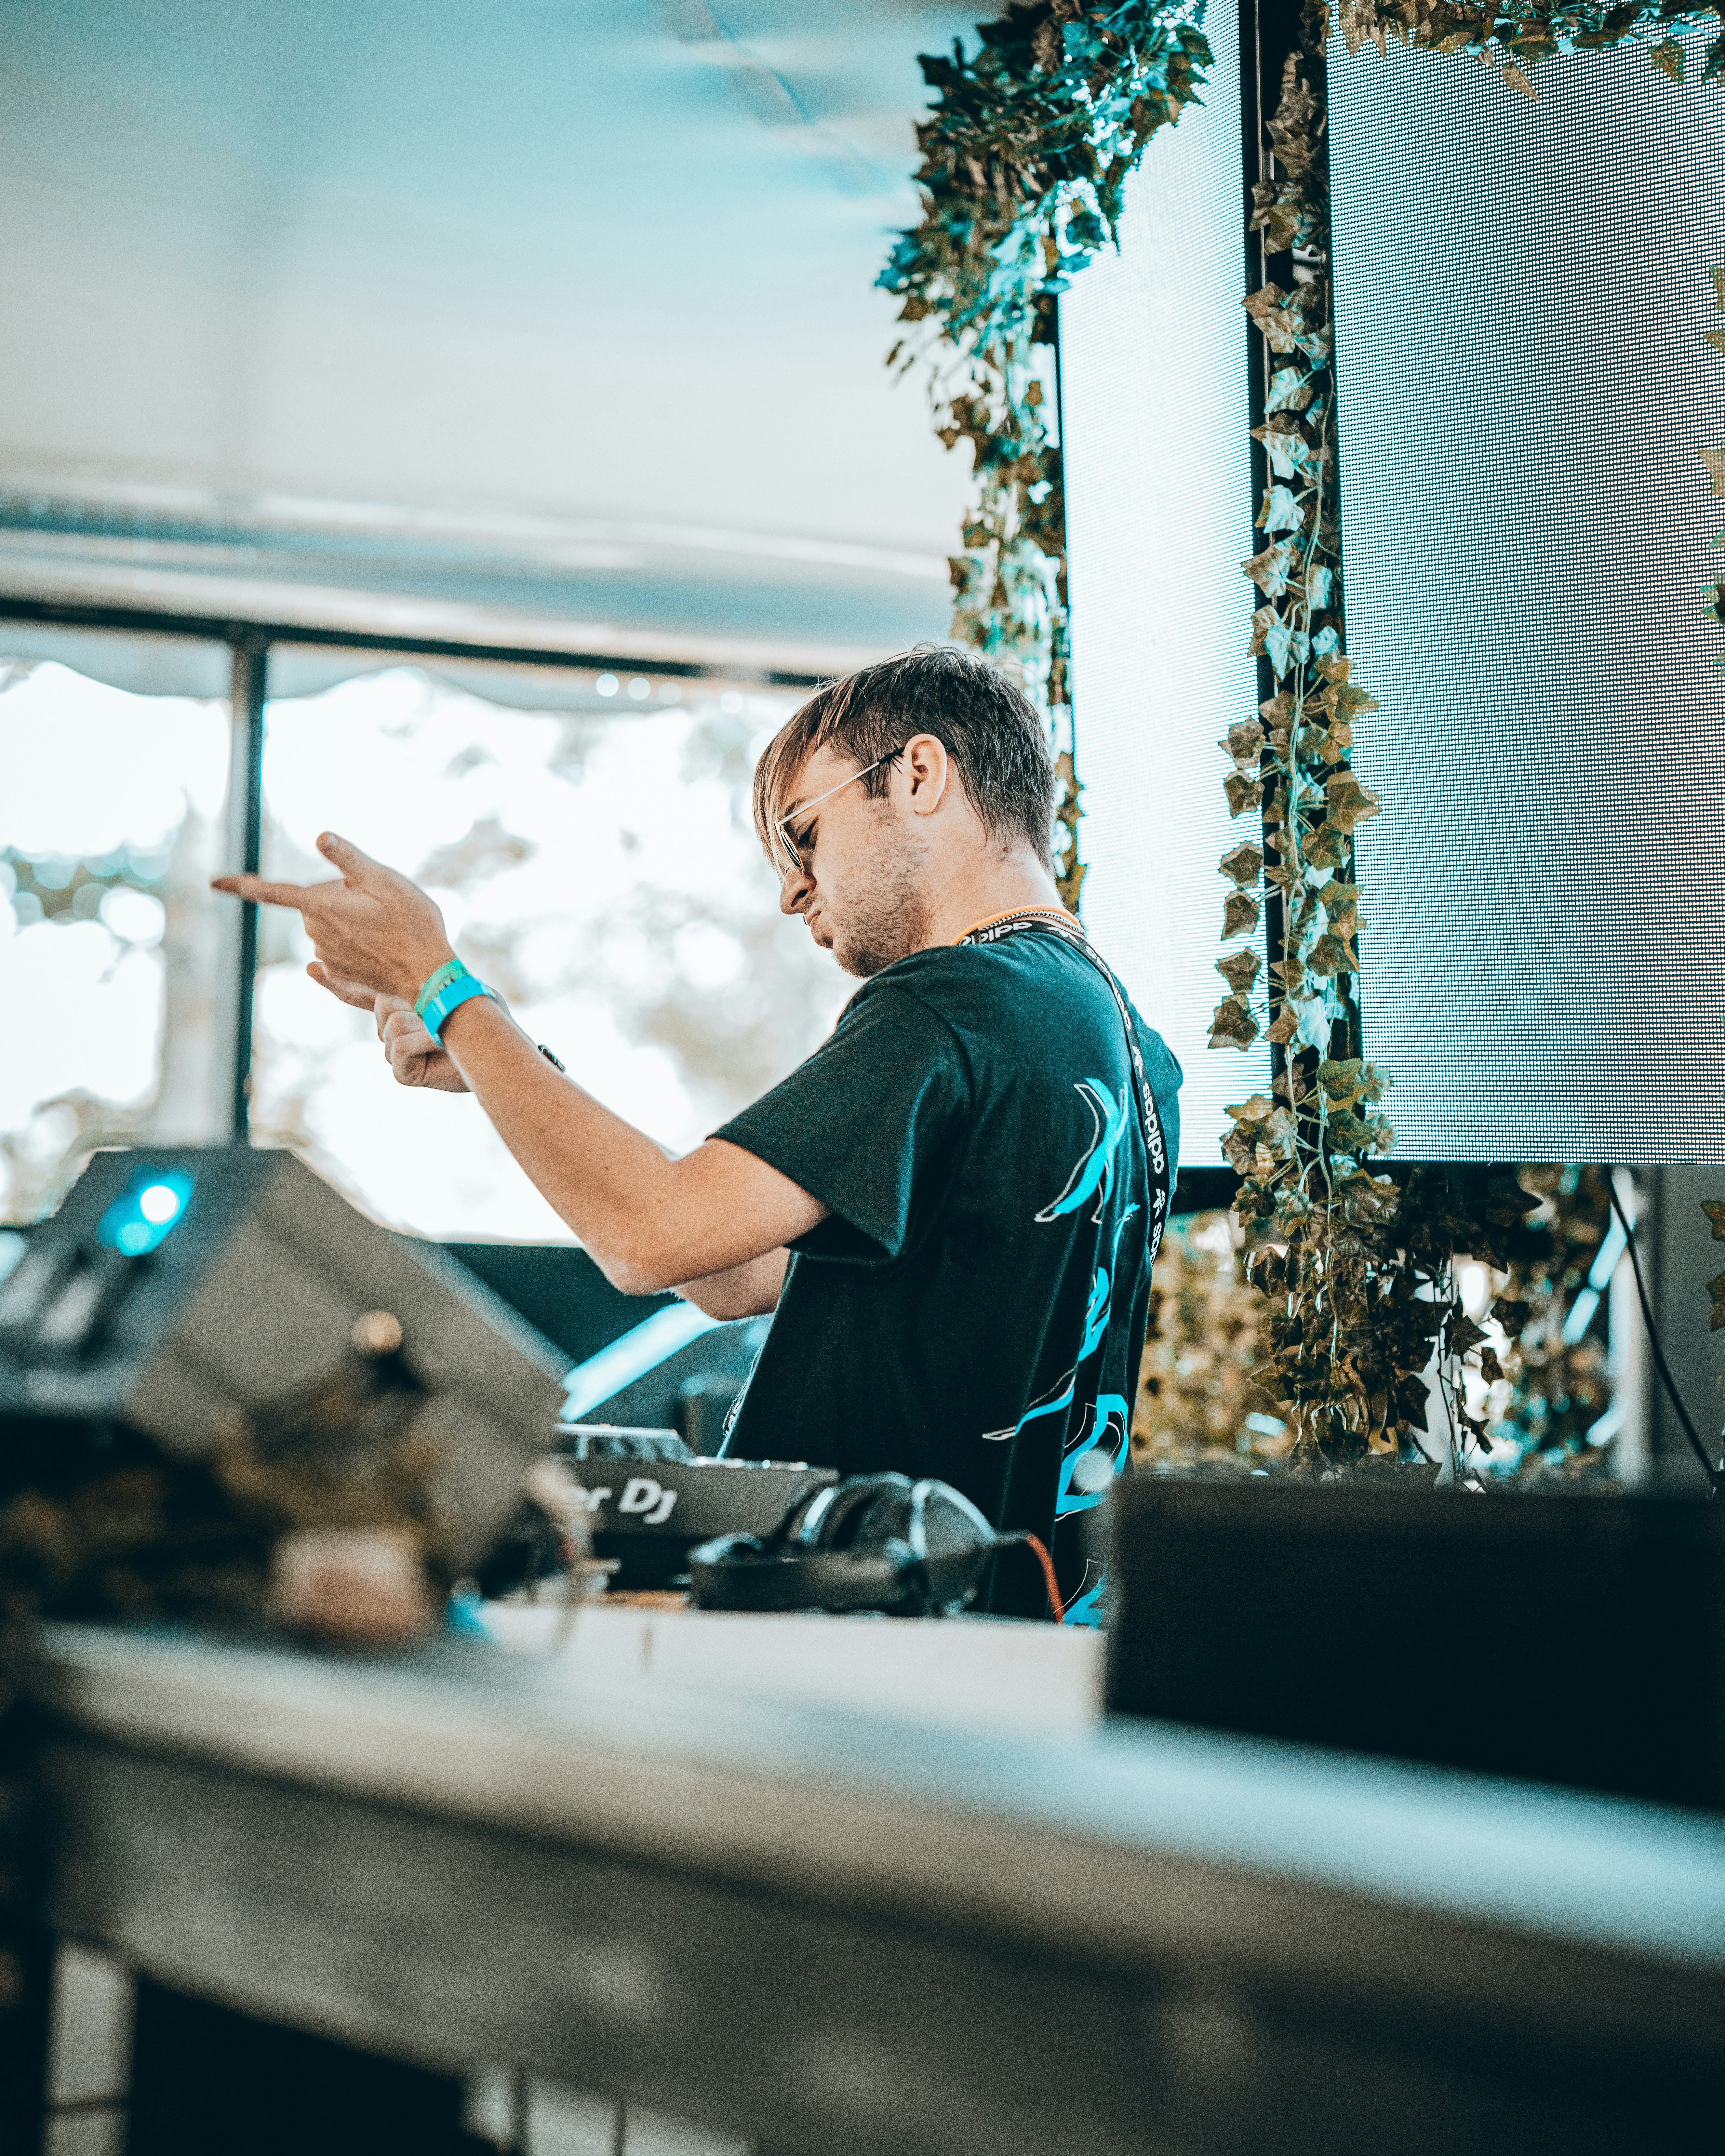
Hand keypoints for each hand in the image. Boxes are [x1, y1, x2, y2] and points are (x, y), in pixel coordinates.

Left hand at [212, 833, 451, 1003]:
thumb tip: (320, 836)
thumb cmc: (413, 924)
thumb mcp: (386, 881)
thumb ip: (349, 859)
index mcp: (322, 907)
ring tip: (384, 928)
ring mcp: (324, 958)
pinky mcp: (336, 975)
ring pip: (328, 925)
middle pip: (316, 902)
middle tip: (378, 905)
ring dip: (349, 920)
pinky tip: (376, 947)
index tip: (214, 882)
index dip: (241, 885)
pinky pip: (334, 948)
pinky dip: (352, 942)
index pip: (271, 892)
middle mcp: (315, 934)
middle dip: (340, 897)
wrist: (429, 977)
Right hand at [307, 965, 468, 1092]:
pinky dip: (426, 1044)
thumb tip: (394, 985)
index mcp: (401, 1006)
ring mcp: (394, 1052)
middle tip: (441, 1015)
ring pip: (393, 1026)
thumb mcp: (450, 988)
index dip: (337, 982)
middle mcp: (392, 1029)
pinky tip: (439, 1049)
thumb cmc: (482, 1017)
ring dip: (426, 1027)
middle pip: (382, 1005)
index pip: (361, 993)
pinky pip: (401, 1048)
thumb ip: (418, 982)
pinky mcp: (401, 1072)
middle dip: (411, 1005)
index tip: (312, 967)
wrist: (496, 1052)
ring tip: (445, 1034)